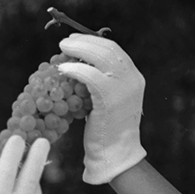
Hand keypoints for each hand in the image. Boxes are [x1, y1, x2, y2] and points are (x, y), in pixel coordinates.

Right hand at [0, 135, 49, 193]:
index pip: (7, 168)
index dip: (12, 151)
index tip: (16, 138)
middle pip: (31, 175)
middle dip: (36, 155)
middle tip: (42, 140)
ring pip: (36, 190)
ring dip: (35, 174)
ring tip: (33, 162)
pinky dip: (34, 193)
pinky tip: (31, 189)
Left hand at [58, 34, 146, 183]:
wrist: (115, 154)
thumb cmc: (106, 131)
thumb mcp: (108, 101)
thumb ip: (100, 83)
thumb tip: (78, 65)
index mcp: (133, 77)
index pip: (114, 50)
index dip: (92, 41)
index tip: (75, 39)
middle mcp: (132, 78)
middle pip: (107, 49)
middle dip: (84, 41)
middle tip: (65, 42)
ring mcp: (124, 88)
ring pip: (100, 57)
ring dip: (78, 49)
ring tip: (61, 50)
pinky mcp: (110, 98)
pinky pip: (90, 76)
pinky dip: (74, 70)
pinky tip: (61, 70)